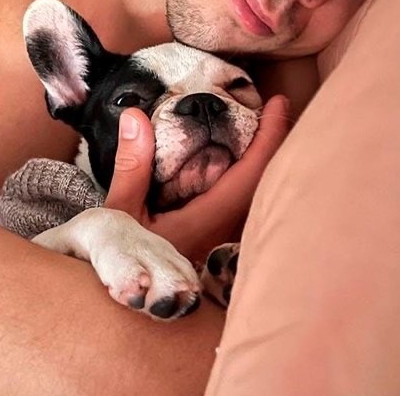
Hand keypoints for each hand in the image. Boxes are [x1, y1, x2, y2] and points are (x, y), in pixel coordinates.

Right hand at [103, 95, 290, 261]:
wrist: (132, 297)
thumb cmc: (126, 257)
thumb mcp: (121, 213)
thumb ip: (131, 167)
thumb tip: (135, 118)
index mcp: (208, 220)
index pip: (253, 173)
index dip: (270, 136)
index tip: (277, 103)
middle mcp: (227, 230)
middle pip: (269, 182)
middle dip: (278, 141)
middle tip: (276, 109)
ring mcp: (227, 238)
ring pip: (262, 195)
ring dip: (268, 159)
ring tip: (266, 128)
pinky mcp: (222, 241)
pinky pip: (250, 203)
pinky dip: (255, 176)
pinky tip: (244, 163)